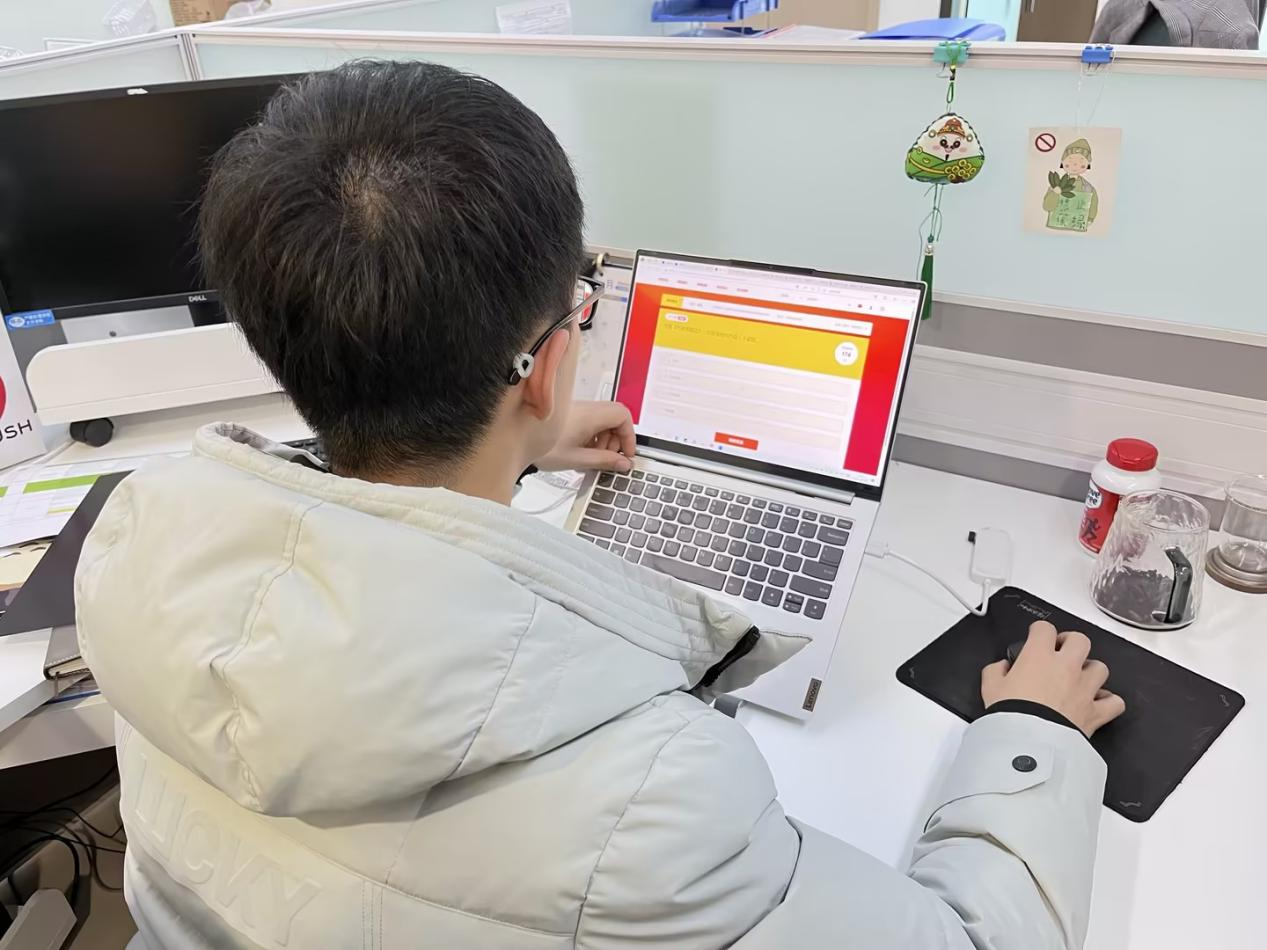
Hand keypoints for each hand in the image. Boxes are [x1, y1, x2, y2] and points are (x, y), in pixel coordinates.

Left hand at [536, 401, 635, 473]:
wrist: (515, 441)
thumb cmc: (540, 448)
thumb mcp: (577, 459)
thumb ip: (603, 461)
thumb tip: (623, 463)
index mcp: (590, 415)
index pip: (623, 415)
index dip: (629, 435)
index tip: (627, 452)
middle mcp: (585, 409)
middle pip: (615, 418)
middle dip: (617, 439)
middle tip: (610, 458)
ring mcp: (578, 412)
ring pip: (604, 421)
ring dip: (605, 440)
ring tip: (594, 457)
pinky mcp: (570, 416)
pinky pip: (591, 424)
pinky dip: (594, 438)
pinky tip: (584, 452)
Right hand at [981, 621, 1125, 736]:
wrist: (1029, 743)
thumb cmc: (1011, 715)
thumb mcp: (990, 688)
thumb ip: (995, 671)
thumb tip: (1002, 667)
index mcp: (1039, 656)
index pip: (1045, 629)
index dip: (1039, 631)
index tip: (1036, 636)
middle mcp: (1066, 667)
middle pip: (1080, 640)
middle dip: (1071, 642)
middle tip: (1062, 651)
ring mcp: (1084, 688)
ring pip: (1100, 667)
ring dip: (1091, 670)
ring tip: (1080, 677)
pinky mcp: (1095, 712)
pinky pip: (1114, 702)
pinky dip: (1109, 701)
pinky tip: (1098, 702)